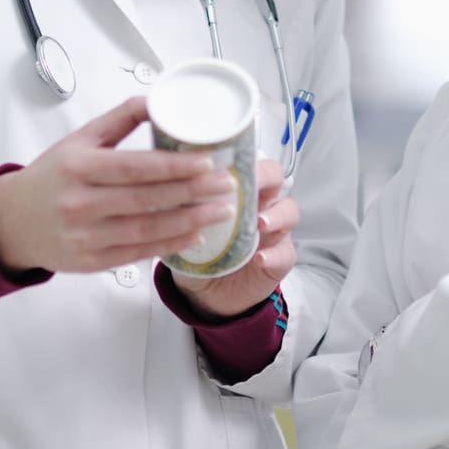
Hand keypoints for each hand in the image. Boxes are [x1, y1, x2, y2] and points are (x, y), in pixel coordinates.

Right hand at [0, 96, 235, 273]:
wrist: (14, 221)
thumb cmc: (52, 176)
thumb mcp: (79, 140)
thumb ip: (120, 119)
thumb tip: (158, 99)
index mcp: (78, 167)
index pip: (135, 167)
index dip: (174, 166)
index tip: (207, 161)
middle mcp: (80, 203)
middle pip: (146, 199)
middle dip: (192, 193)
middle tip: (226, 185)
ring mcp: (85, 236)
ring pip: (146, 229)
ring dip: (189, 221)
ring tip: (220, 210)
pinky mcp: (91, 262)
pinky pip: (138, 252)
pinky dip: (169, 244)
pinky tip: (194, 234)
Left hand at [172, 156, 297, 318]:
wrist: (206, 291)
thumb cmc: (200, 248)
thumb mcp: (187, 221)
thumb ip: (182, 201)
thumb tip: (159, 178)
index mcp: (238, 189)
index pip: (246, 160)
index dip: (244, 156)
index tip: (228, 160)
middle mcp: (260, 203)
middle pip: (276, 178)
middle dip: (266, 178)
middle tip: (252, 185)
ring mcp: (273, 230)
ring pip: (289, 211)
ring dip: (276, 215)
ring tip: (260, 224)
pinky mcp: (278, 258)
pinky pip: (285, 253)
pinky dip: (273, 255)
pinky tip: (258, 258)